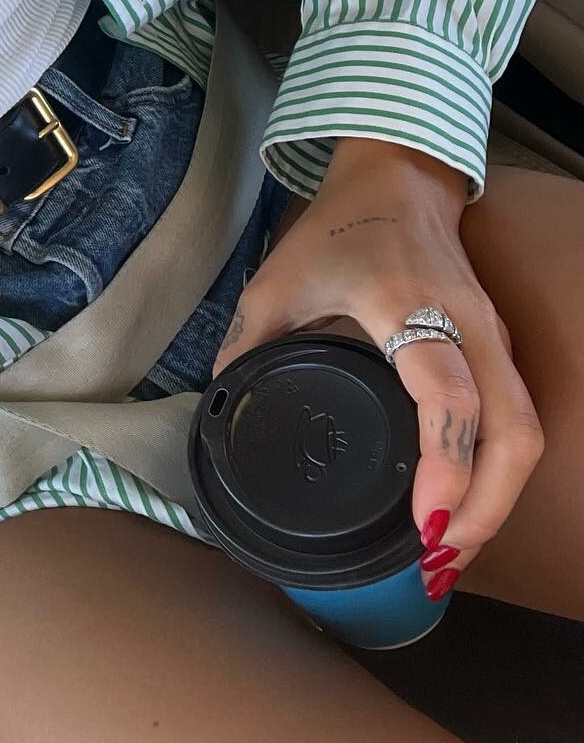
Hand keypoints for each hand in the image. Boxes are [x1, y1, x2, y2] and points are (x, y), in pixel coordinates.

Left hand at [212, 139, 544, 596]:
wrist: (397, 180)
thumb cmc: (337, 229)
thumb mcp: (277, 281)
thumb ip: (248, 345)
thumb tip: (217, 406)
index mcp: (407, 305)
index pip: (447, 395)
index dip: (445, 465)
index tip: (424, 523)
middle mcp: (466, 326)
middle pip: (511, 430)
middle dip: (483, 508)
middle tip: (436, 562)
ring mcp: (492, 337)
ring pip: (525, 431)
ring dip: (497, 499)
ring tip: (448, 552)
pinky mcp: (500, 346)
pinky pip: (518, 418)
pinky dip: (500, 471)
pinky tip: (465, 508)